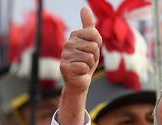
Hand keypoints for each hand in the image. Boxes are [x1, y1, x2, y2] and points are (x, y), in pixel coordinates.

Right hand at [57, 6, 100, 124]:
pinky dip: (85, 72)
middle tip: (87, 61)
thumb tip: (84, 7)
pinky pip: (84, 66)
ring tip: (83, 67)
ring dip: (90, 65)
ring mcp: (64, 55)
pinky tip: (79, 73)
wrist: (79, 81)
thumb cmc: (86, 61)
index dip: (97, 45)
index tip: (91, 51)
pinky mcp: (64, 67)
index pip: (94, 34)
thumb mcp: (91, 42)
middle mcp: (67, 43)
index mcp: (74, 35)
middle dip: (94, 56)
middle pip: (93, 46)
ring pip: (89, 57)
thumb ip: (88, 25)